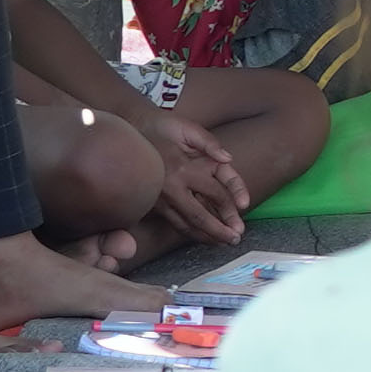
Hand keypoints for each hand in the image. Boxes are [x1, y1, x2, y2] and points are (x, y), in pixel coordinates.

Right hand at [144, 112, 247, 239]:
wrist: (126, 135)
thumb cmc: (160, 129)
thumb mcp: (186, 128)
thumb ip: (209, 142)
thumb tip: (228, 159)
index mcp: (183, 170)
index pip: (215, 192)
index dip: (231, 203)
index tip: (243, 209)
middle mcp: (171, 188)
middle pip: (200, 216)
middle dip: (219, 230)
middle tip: (235, 239)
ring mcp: (159, 200)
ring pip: (185, 225)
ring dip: (205, 236)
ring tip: (221, 243)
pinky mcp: (150, 206)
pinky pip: (174, 223)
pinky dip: (189, 232)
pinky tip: (199, 236)